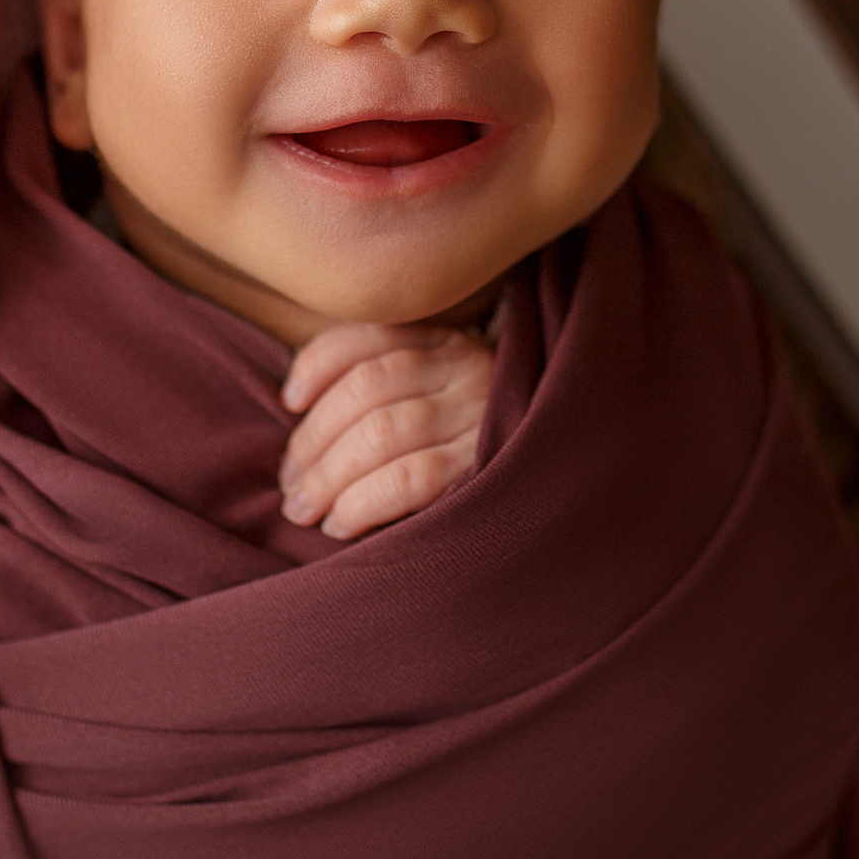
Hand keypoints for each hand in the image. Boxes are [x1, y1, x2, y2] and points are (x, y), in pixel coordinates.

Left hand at [278, 323, 492, 539]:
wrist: (567, 483)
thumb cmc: (482, 446)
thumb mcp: (446, 395)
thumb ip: (392, 389)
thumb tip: (302, 410)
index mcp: (449, 343)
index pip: (370, 336)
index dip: (317, 364)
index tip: (290, 400)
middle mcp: (467, 369)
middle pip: (366, 390)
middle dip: (313, 440)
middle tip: (291, 483)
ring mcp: (482, 415)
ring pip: (382, 432)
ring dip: (328, 475)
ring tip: (303, 508)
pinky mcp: (489, 467)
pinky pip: (410, 478)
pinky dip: (363, 501)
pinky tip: (340, 522)